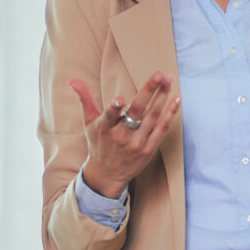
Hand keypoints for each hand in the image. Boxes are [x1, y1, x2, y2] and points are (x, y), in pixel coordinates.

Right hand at [69, 72, 179, 199]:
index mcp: (104, 128)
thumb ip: (85, 99)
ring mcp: (136, 144)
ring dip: (162, 97)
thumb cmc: (98, 144)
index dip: (114, 108)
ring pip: (152, 117)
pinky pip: (161, 129)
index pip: (109, 116)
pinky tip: (176, 100)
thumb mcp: (89, 123)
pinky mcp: (148, 150)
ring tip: (169, 80)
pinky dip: (170, 115)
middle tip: (160, 75)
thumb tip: (72, 81)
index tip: (120, 100)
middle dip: (149, 91)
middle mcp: (121, 136)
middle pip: (137, 111)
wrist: (107, 175)